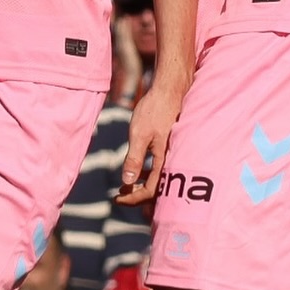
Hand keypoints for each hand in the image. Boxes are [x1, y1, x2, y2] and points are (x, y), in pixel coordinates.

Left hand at [118, 79, 186, 205]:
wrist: (169, 91)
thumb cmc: (154, 110)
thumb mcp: (139, 134)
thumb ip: (134, 158)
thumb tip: (127, 182)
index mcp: (165, 161)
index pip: (150, 191)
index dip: (133, 199)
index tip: (116, 198)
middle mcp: (172, 161)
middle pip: (157, 191)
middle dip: (137, 196)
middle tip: (119, 195)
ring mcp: (173, 155)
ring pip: (160, 181)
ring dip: (142, 186)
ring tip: (125, 186)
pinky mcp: (171, 149)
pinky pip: (162, 170)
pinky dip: (148, 175)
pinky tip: (137, 172)